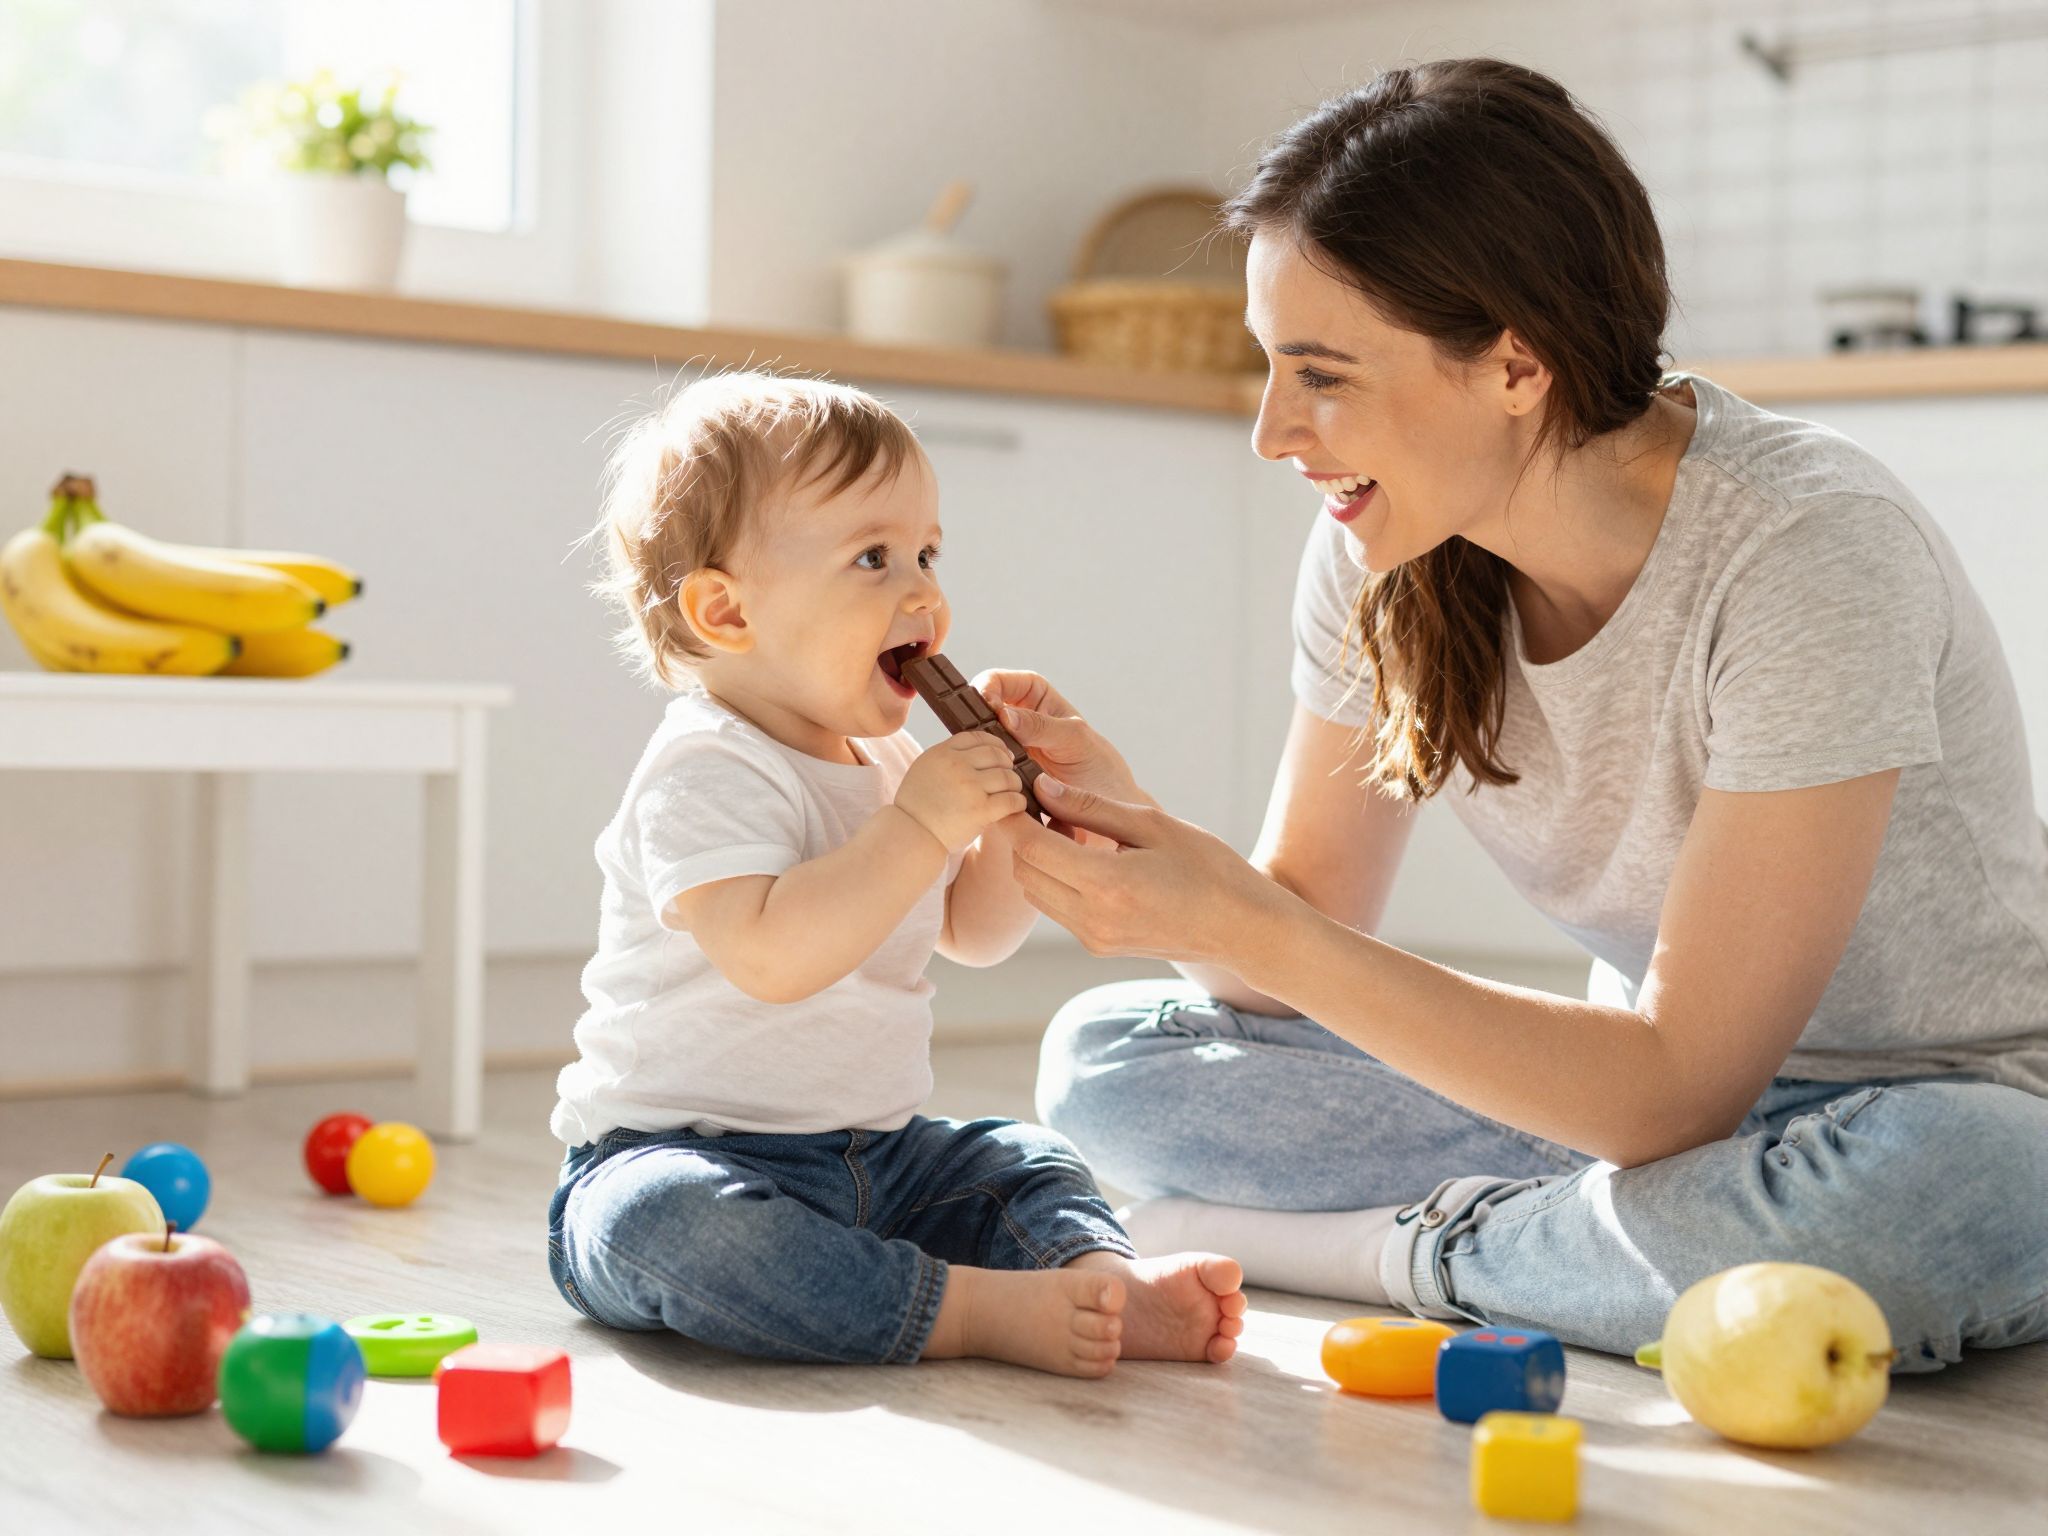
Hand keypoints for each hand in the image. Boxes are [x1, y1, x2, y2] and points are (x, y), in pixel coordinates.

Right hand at [895, 732, 1029, 853]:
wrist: (911, 835)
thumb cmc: (918, 808)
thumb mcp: (924, 769)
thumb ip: (948, 758)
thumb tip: (978, 753)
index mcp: (941, 753)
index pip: (977, 737)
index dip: (995, 743)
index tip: (1002, 753)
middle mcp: (956, 765)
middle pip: (996, 754)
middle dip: (1007, 764)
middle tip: (1009, 775)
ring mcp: (969, 786)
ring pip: (1007, 776)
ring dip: (1014, 784)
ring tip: (1012, 792)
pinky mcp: (980, 809)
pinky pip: (1011, 799)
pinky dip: (1018, 802)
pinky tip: (1016, 806)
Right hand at [974, 671, 1149, 807]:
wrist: (1111, 819)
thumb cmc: (1102, 773)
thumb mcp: (1077, 741)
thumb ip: (1043, 726)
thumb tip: (1006, 716)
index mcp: (1040, 702)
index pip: (1007, 682)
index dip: (992, 685)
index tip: (988, 702)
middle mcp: (1022, 725)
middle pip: (986, 709)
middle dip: (976, 716)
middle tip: (977, 730)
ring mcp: (1012, 753)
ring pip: (983, 741)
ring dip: (979, 745)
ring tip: (984, 754)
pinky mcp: (1006, 781)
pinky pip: (987, 770)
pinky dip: (984, 772)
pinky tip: (988, 776)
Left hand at [1008, 776, 1285, 964]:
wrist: (1241, 928)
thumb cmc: (1207, 868)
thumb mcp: (1153, 825)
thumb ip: (1092, 807)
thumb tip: (1042, 787)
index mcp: (1105, 884)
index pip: (1031, 846)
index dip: (1013, 815)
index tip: (1013, 788)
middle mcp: (1091, 918)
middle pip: (1024, 871)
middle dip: (1020, 835)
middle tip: (1036, 801)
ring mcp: (1092, 938)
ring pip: (1035, 891)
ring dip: (1035, 858)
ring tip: (1062, 826)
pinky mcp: (1098, 946)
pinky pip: (1056, 908)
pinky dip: (1054, 879)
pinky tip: (1080, 855)